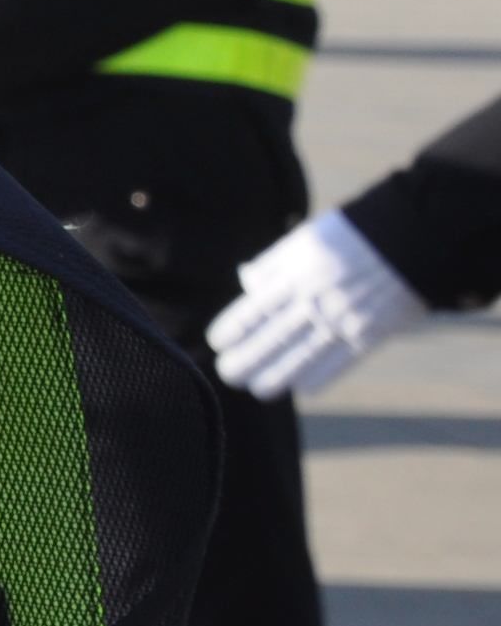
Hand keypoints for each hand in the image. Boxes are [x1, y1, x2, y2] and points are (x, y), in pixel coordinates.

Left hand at [211, 208, 431, 398]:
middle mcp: (315, 303)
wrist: (408, 239)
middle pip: (272, 341)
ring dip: (275, 378)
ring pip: (302, 360)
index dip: (232, 331)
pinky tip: (300, 388)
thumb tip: (248, 286)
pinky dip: (318, 378)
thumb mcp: (302, 241)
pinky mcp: (369, 335)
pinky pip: (339, 365)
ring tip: (256, 388)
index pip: (253, 312)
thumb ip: (272, 266)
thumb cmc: (348, 238)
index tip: (218, 343)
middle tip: (227, 373)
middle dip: (245, 362)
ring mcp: (342, 322)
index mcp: (294, 277)